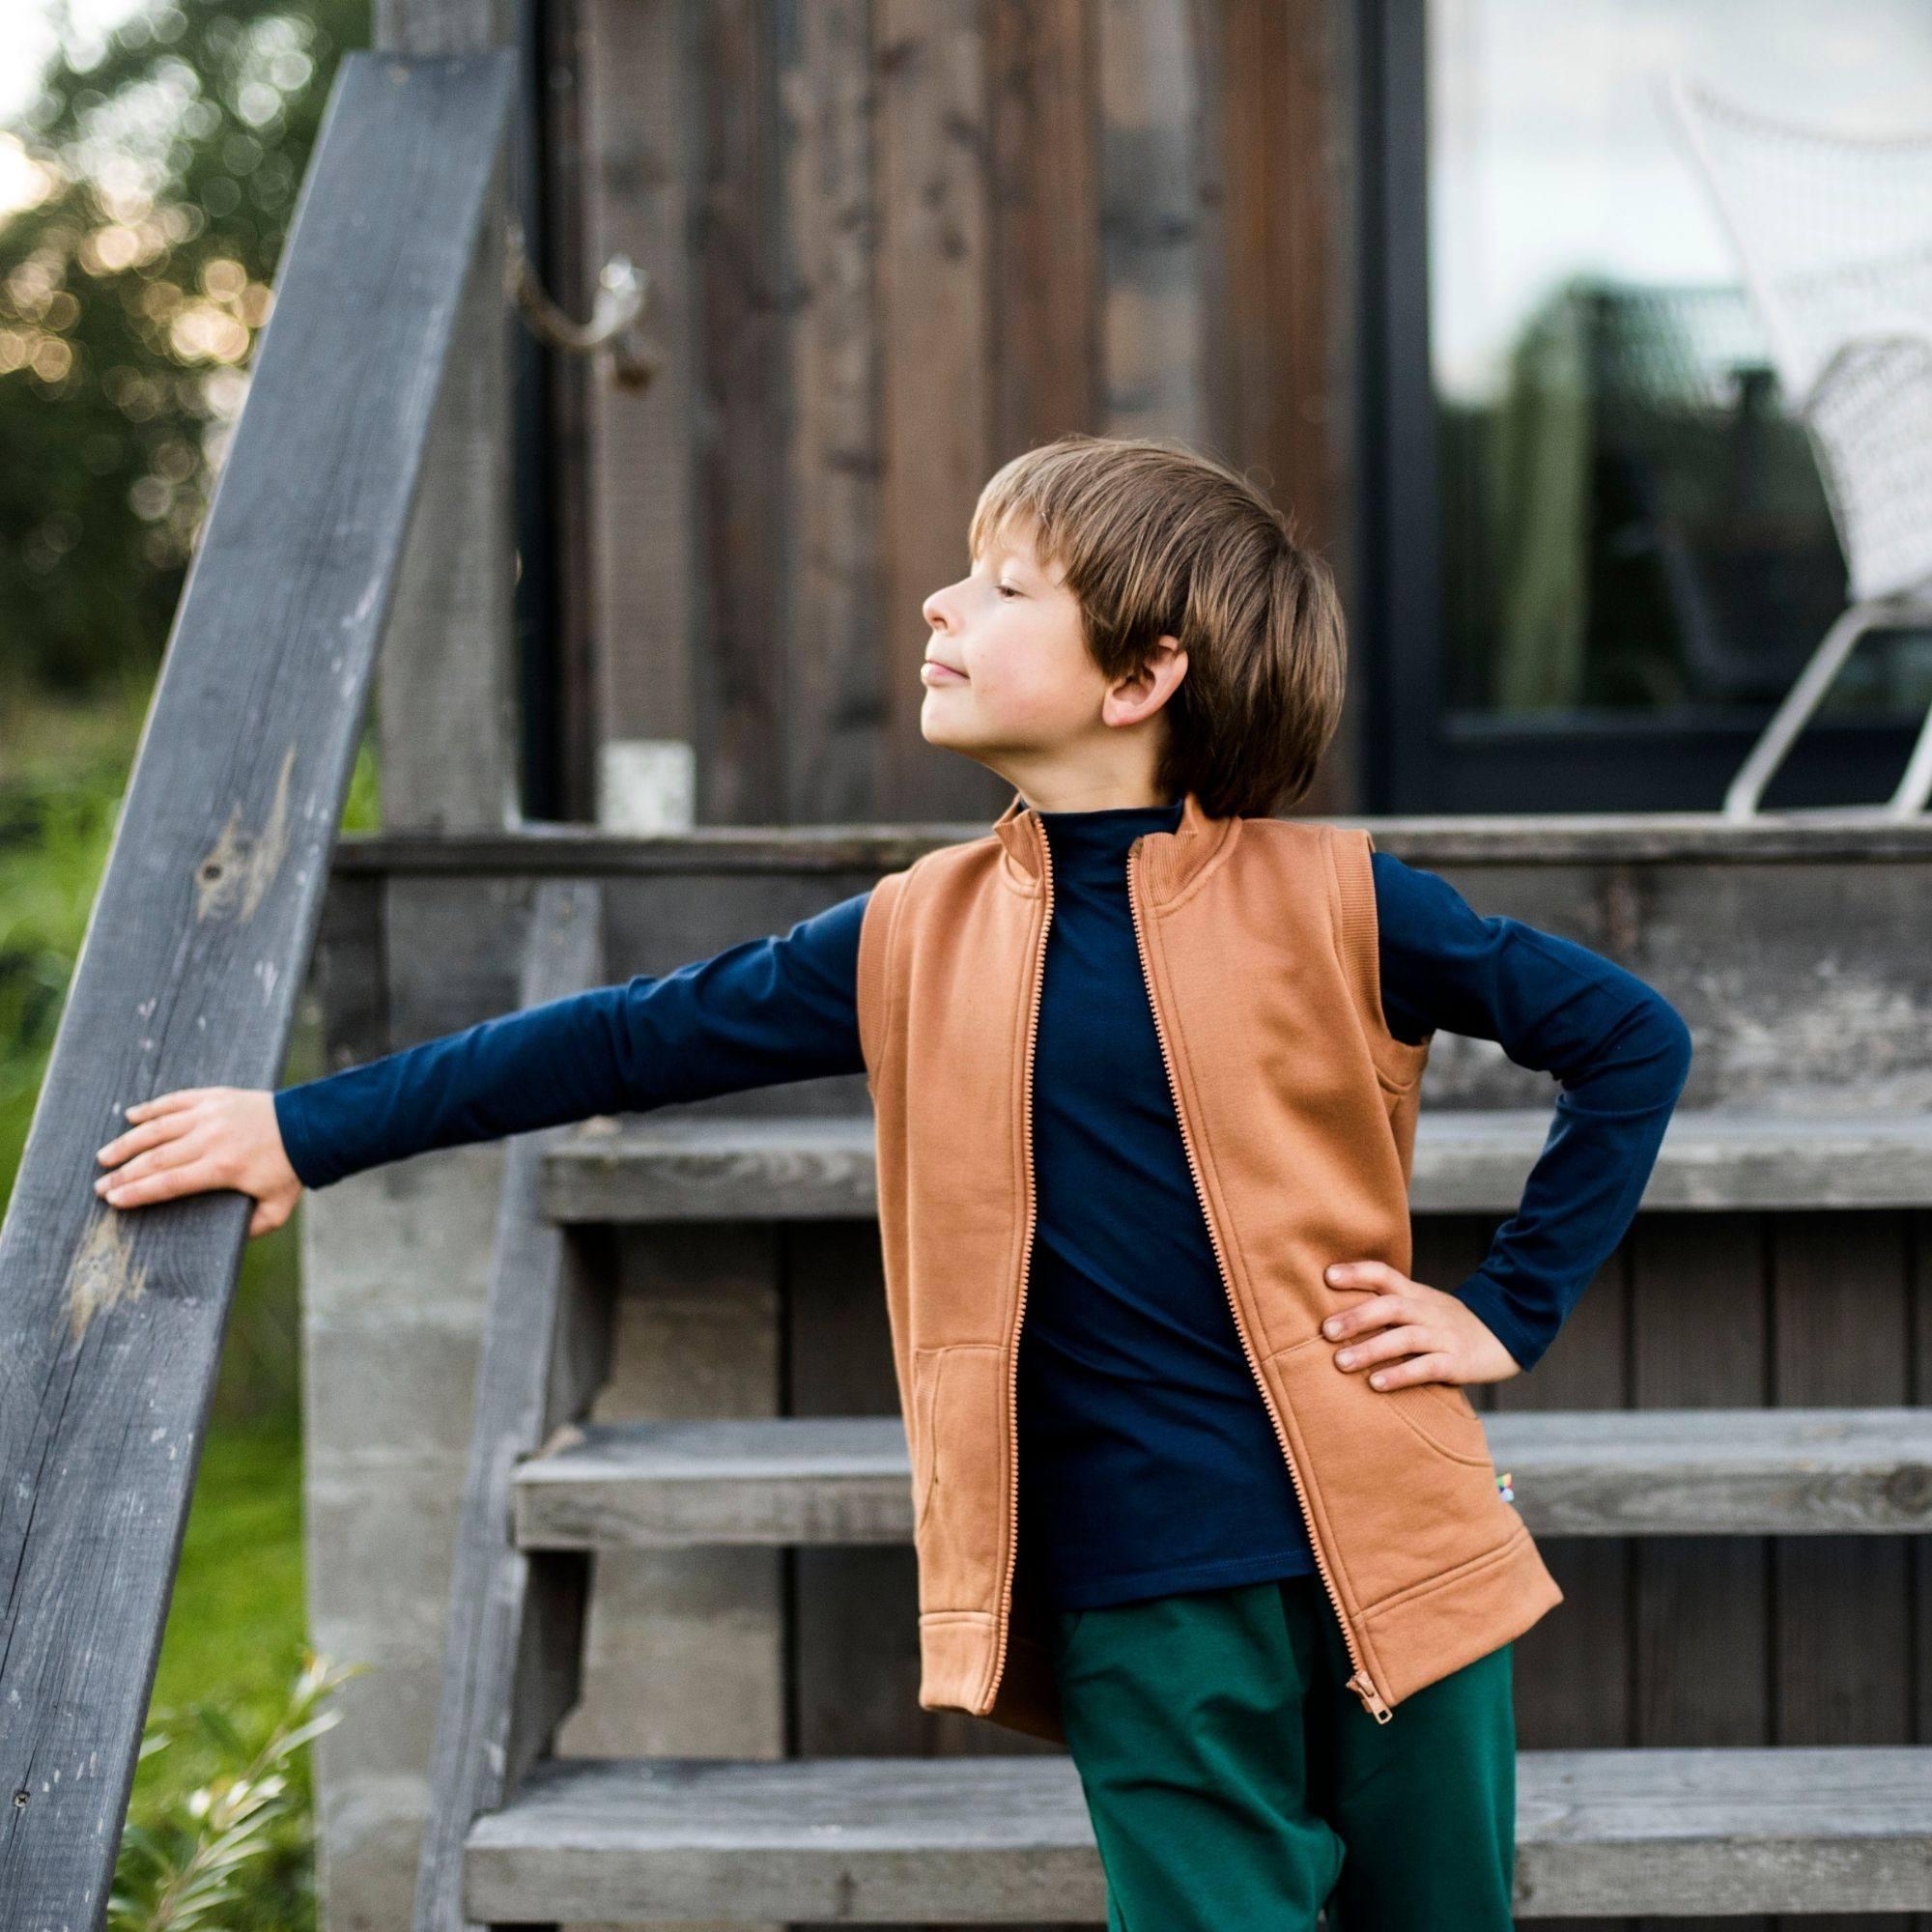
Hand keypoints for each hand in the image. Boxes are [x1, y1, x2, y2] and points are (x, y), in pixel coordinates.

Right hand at [93, 1087, 302, 1239]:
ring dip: (128, 1143)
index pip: (169, 1183)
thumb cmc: (293, 1168)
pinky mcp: (215, 1097)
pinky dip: (152, 1108)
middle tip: (99, 1186)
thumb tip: (230, 1242)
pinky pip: (176, 1101)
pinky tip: (130, 1117)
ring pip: (159, 1128)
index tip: (113, 1201)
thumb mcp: (278, 1207)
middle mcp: (211, 1139)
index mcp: (223, 1167)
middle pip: (157, 1158)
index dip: (138, 1192)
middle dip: (124, 1174)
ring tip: (105, 1157)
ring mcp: (211, 1115)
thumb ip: (253, 1227)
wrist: (311, 1125)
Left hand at [1320, 1259, 1520, 1390]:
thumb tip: (1337, 1312)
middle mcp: (1428, 1311)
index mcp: (1416, 1294)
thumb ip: (1388, 1305)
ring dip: (1371, 1349)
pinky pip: (1427, 1367)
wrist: (1506, 1336)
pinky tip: (1376, 1384)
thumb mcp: (1422, 1306)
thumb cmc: (1448, 1324)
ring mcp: (1444, 1336)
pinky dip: (1401, 1375)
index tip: (1327, 1276)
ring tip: (1341, 1362)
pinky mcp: (1457, 1363)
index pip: (1385, 1274)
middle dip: (1357, 1317)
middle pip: (1391, 1306)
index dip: (1357, 1272)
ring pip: (1406, 1338)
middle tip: (1326, 1331)